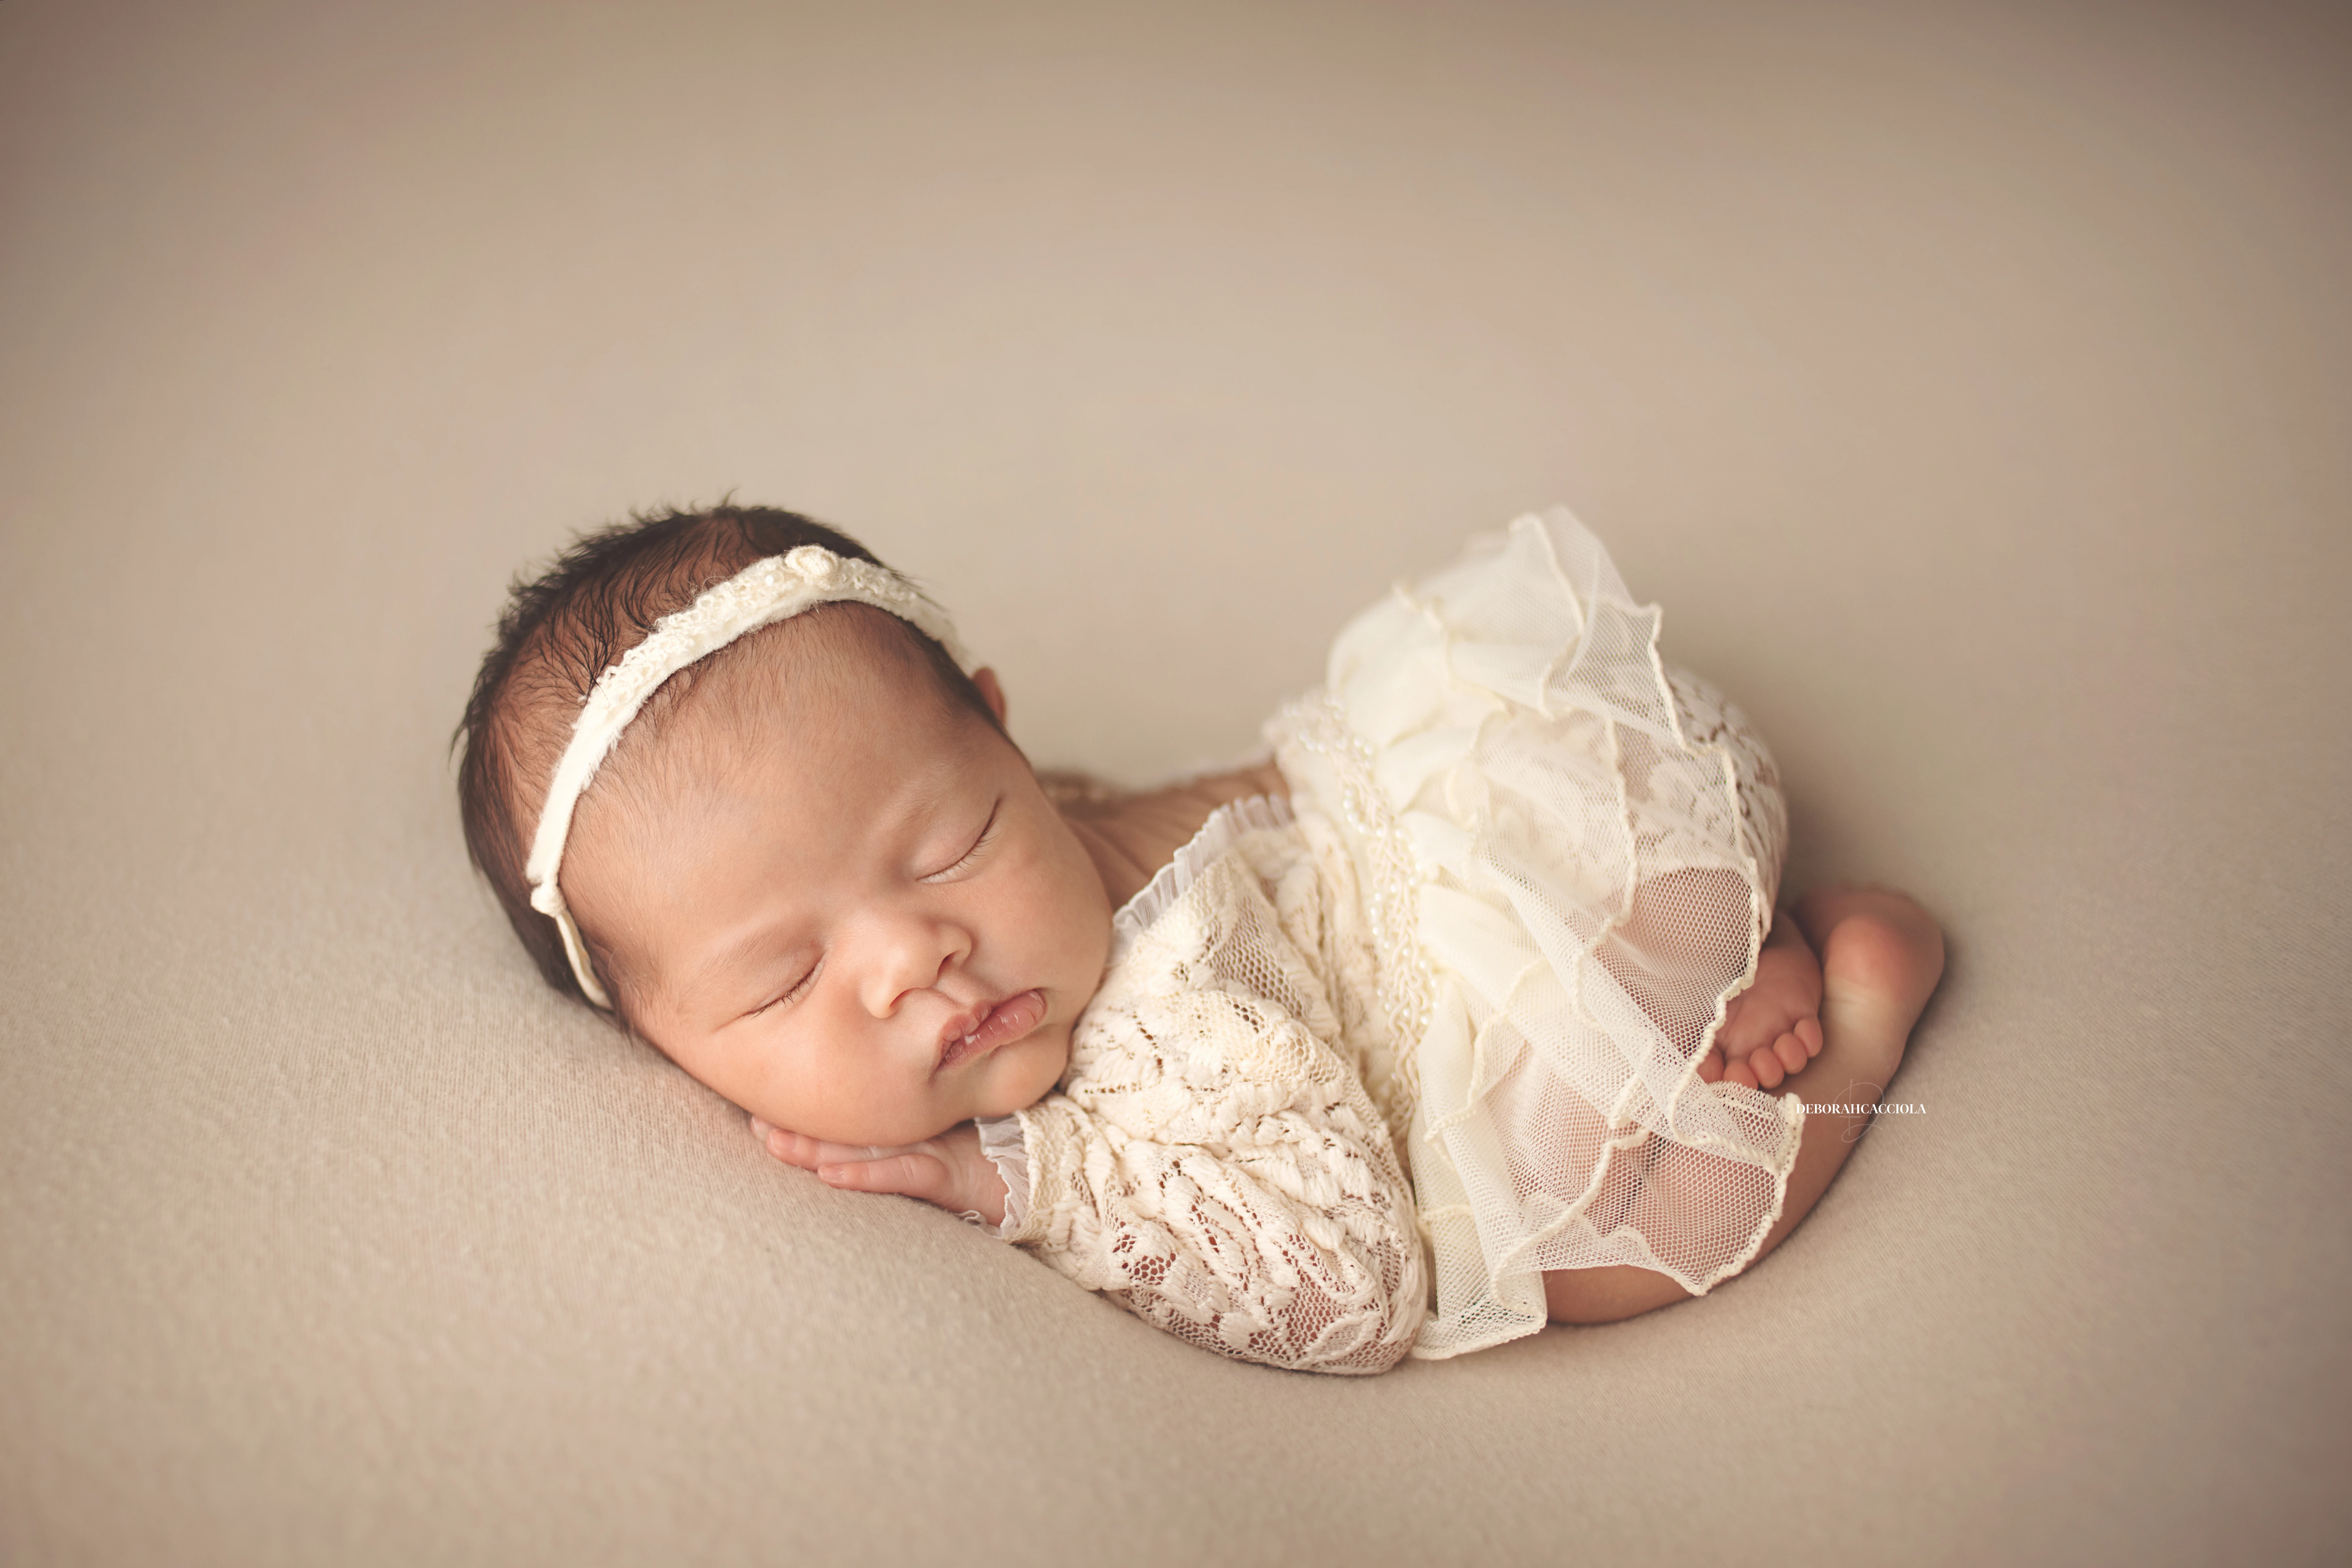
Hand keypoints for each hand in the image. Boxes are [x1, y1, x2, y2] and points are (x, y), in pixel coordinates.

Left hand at [749, 1117, 1010, 1227]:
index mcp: (905, 1132)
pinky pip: (902, 1174)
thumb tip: (844, 1150)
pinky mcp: (947, 1174)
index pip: (848, 1121)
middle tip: (753, 1123)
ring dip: (816, 1148)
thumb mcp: (936, 1151)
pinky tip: (832, 1174)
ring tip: (774, 1143)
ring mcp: (929, 1152)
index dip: (807, 1117)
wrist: (1043, 1172)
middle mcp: (911, 1138)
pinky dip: (866, 1175)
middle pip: (845, 1132)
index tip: (760, 1111)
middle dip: (798, 1129)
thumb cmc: (988, 1160)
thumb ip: (900, 1147)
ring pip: (863, 1149)